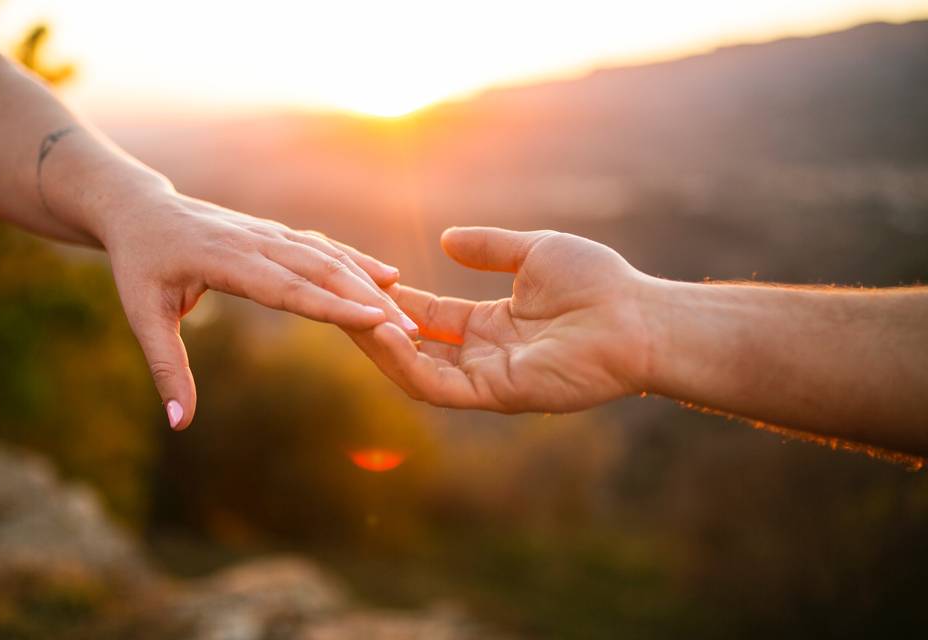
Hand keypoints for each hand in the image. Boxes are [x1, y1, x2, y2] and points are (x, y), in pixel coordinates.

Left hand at [100, 189, 417, 429]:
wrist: (140, 209)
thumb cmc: (139, 266)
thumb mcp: (143, 317)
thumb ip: (166, 370)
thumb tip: (180, 424)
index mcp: (224, 260)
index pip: (287, 287)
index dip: (333, 304)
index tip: (376, 317)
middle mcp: (254, 241)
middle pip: (321, 270)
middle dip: (369, 299)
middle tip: (410, 329)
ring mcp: (269, 233)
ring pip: (328, 256)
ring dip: (369, 282)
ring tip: (407, 312)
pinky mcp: (276, 233)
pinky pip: (322, 246)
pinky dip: (356, 260)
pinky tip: (387, 275)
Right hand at [367, 227, 656, 412]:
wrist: (636, 315)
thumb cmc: (597, 282)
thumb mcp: (532, 252)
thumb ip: (489, 248)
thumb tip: (446, 238)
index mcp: (490, 325)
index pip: (428, 317)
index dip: (394, 300)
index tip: (360, 277)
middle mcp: (483, 355)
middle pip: (414, 346)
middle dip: (374, 326)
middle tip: (337, 299)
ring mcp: (488, 378)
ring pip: (416, 370)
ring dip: (379, 346)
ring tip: (348, 316)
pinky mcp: (496, 393)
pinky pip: (437, 384)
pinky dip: (405, 362)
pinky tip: (383, 333)